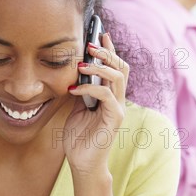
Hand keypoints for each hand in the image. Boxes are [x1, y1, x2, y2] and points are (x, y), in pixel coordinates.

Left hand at [64, 33, 128, 174]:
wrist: (82, 163)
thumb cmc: (79, 138)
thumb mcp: (77, 109)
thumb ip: (81, 91)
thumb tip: (77, 73)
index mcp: (110, 96)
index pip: (115, 67)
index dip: (110, 49)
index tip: (100, 33)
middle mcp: (118, 100)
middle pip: (121, 67)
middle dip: (107, 52)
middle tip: (91, 43)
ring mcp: (118, 109)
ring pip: (117, 77)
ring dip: (99, 67)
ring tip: (81, 64)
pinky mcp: (114, 118)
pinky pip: (105, 95)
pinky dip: (89, 88)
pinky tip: (73, 89)